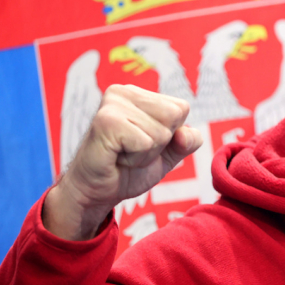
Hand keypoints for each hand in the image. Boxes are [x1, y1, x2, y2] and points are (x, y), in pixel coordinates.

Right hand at [43, 85, 202, 240]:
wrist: (96, 192)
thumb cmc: (129, 170)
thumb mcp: (168, 154)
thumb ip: (188, 141)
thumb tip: (185, 134)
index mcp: (139, 94)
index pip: (181, 108)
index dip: (170, 134)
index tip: (144, 143)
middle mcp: (124, 91)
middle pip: (174, 116)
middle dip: (159, 143)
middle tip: (132, 150)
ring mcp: (113, 104)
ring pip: (161, 132)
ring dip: (146, 154)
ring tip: (122, 154)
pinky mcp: (106, 121)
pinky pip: (145, 143)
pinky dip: (136, 159)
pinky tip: (116, 157)